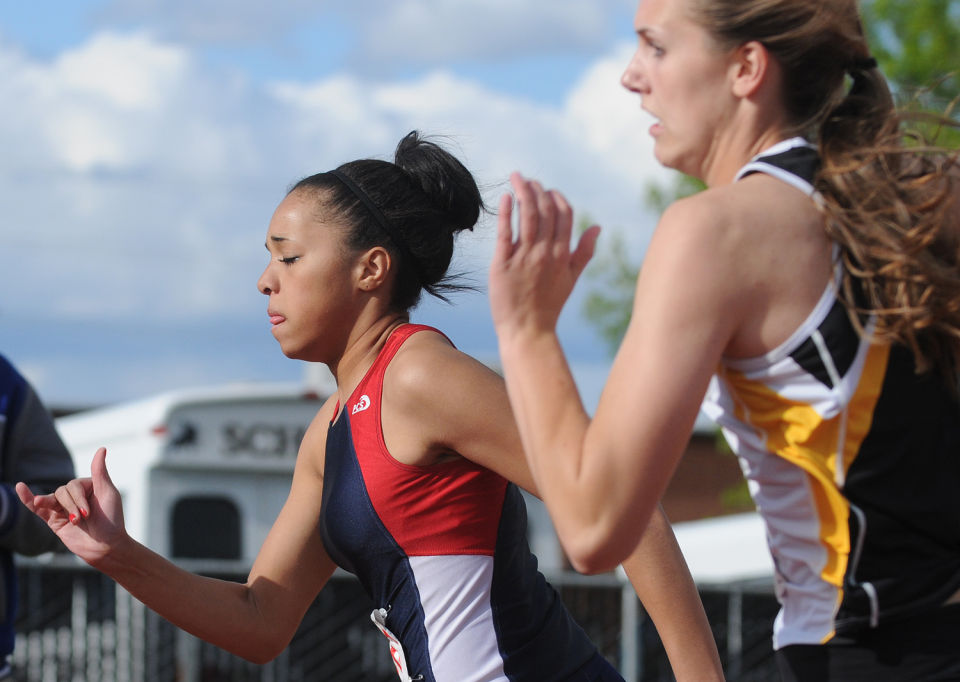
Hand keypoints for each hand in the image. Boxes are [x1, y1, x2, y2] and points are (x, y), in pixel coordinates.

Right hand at [16, 447, 126, 566]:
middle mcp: (74, 495)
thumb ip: (99, 472)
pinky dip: (28, 498)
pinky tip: (20, 488)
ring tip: (64, 517)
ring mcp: (63, 507)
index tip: (90, 513)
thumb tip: (101, 449)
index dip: (79, 498)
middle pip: (62, 491)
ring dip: (57, 508)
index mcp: (87, 486)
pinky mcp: (54, 520)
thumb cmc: (112, 519)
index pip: (73, 485)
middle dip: (72, 505)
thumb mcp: (108, 493)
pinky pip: (37, 508)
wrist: (106, 546)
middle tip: (83, 519)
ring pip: (51, 499)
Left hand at [489, 172, 600, 337]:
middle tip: (528, 179)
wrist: (527, 331)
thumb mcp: (572, 278)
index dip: (557, 198)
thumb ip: (584, 252)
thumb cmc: (548, 305)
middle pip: (544, 211)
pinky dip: (506, 212)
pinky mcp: (502, 264)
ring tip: (517, 178)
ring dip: (523, 192)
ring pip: (526, 216)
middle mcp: (545, 253)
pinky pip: (505, 233)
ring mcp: (524, 258)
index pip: (564, 215)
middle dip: (537, 190)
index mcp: (562, 254)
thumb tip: (597, 227)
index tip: (547, 190)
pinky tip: (505, 197)